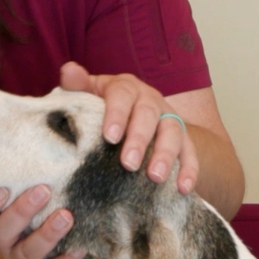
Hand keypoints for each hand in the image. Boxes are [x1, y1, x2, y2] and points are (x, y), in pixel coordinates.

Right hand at [0, 184, 83, 258]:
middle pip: (2, 231)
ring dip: (47, 234)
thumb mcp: (19, 207)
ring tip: (66, 216)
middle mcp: (4, 243)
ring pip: (28, 251)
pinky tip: (80, 248)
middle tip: (43, 190)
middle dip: (21, 210)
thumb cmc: (29, 226)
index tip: (2, 189)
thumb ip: (25, 185)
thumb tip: (47, 147)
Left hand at [60, 62, 198, 193]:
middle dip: (140, 140)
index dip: (117, 115)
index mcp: (126, 88)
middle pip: (149, 115)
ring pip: (173, 132)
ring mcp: (168, 118)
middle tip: (129, 164)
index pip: (122, 96)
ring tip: (155, 177)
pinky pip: (190, 152)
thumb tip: (68, 70)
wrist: (133, 114)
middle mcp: (150, 99)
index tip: (110, 137)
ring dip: (166, 155)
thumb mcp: (89, 93)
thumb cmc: (103, 106)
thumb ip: (77, 85)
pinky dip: (189, 169)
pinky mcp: (183, 138)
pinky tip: (182, 188)